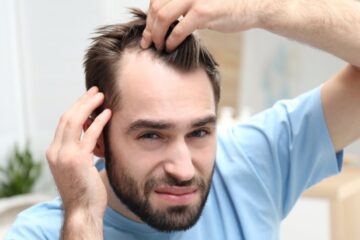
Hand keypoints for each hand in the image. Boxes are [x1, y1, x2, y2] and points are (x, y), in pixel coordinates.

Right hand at [46, 87, 110, 218]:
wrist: (82, 210)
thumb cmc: (84, 189)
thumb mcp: (77, 167)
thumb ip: (80, 150)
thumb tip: (93, 135)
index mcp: (54, 152)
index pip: (63, 123)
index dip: (76, 108)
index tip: (88, 99)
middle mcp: (56, 151)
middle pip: (67, 118)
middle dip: (82, 102)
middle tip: (96, 91)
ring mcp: (65, 155)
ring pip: (75, 122)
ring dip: (89, 106)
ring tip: (102, 96)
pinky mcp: (78, 160)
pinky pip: (90, 135)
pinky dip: (99, 122)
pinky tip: (107, 114)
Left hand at [141, 0, 263, 50]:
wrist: (254, 5)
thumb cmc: (229, 5)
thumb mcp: (202, 1)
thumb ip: (185, 6)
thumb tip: (167, 19)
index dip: (149, 17)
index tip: (148, 32)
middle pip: (156, 7)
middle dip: (149, 28)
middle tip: (148, 42)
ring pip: (163, 17)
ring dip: (157, 35)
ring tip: (158, 46)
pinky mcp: (204, 12)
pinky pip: (179, 29)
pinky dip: (171, 41)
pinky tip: (170, 48)